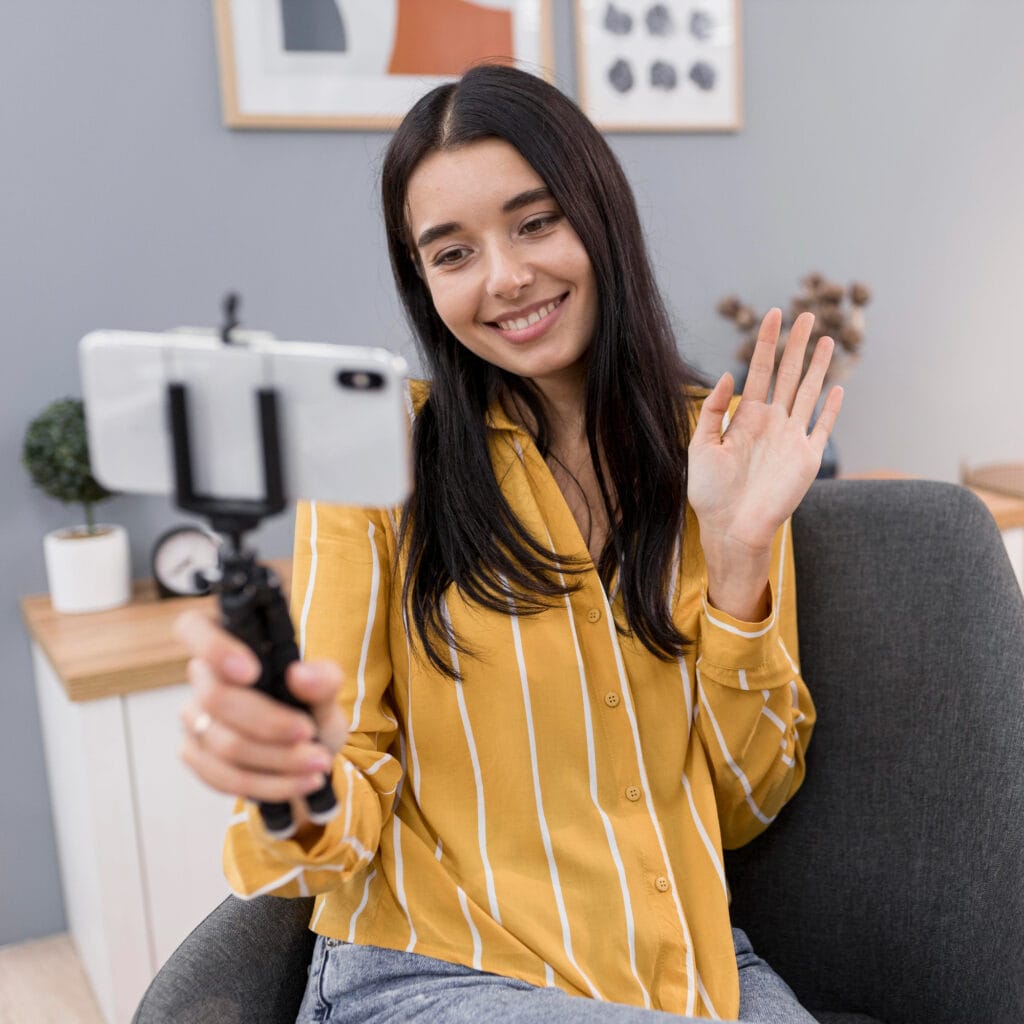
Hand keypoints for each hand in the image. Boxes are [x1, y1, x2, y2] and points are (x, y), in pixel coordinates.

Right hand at [175, 610, 348, 815]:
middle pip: (216, 699)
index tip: (252, 672)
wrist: (310, 748)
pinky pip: (223, 777)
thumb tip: (300, 675)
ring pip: (223, 744)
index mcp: (230, 642)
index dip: (214, 648)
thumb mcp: (329, 691)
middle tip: (311, 733)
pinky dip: (269, 784)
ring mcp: (194, 717)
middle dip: (269, 723)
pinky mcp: (195, 754)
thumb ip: (323, 679)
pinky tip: (303, 781)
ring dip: (278, 760)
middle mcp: (203, 676)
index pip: (193, 628)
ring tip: (320, 761)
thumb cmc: (312, 706)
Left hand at [688, 309, 842, 615]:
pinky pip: (822, 426)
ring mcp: (791, 438)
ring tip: (825, 339)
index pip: (759, 371)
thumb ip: (713, 411)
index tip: (774, 315)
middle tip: (806, 314)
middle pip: (787, 374)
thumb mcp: (700, 446)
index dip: (767, 343)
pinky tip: (838, 386)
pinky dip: (831, 407)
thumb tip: (727, 377)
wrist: (731, 528)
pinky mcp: (808, 457)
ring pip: (808, 392)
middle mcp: (771, 422)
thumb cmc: (711, 493)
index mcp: (745, 417)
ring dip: (817, 367)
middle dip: (796, 345)